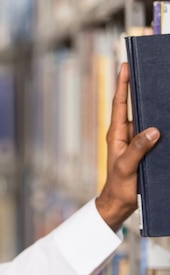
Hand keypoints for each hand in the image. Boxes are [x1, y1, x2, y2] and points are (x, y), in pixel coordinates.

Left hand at [96, 62, 159, 230]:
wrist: (120, 203)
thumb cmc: (118, 186)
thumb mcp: (126, 167)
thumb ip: (137, 149)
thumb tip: (154, 130)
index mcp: (116, 133)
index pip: (120, 103)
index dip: (123, 84)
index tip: (125, 65)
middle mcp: (125, 133)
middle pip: (134, 106)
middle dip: (141, 88)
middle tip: (153, 69)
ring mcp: (134, 141)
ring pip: (146, 119)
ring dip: (155, 106)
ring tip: (166, 88)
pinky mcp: (144, 149)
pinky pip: (154, 133)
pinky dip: (162, 124)